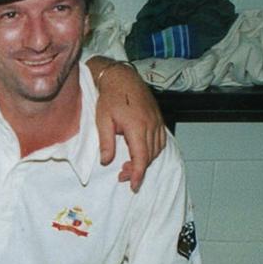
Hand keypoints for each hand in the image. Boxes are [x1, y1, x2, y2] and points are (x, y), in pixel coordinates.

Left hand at [90, 58, 166, 191]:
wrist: (122, 77)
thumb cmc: (110, 97)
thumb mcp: (102, 120)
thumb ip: (106, 143)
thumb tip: (106, 162)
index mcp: (136, 126)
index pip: (141, 157)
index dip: (138, 174)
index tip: (134, 185)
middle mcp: (150, 125)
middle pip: (149, 156)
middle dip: (137, 170)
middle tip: (122, 176)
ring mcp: (157, 122)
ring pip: (156, 150)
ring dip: (144, 161)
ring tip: (129, 165)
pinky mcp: (158, 119)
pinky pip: (160, 141)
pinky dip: (152, 151)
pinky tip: (141, 152)